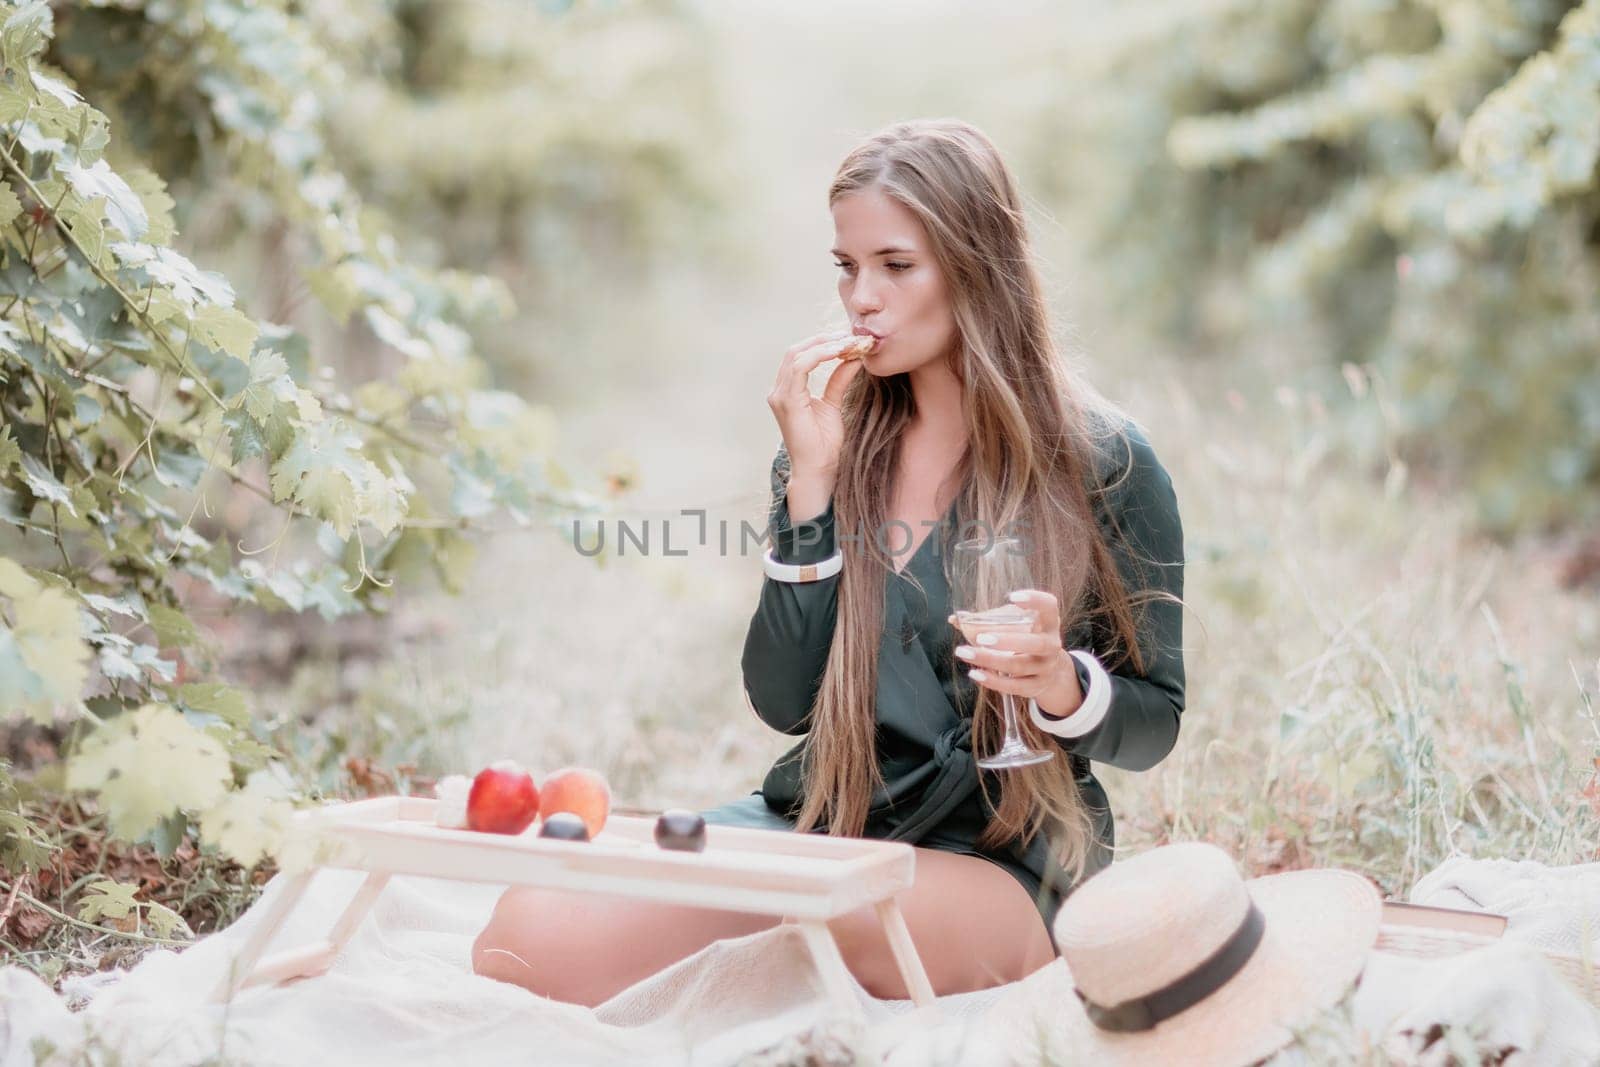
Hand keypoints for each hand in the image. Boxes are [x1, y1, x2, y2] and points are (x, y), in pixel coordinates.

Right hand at [766, 329, 866, 484]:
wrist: (819, 469)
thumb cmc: (825, 444)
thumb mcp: (834, 404)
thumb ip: (839, 379)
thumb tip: (853, 357)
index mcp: (788, 391)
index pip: (800, 356)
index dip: (822, 343)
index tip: (847, 339)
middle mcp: (779, 391)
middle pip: (795, 350)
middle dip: (823, 339)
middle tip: (849, 336)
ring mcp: (779, 396)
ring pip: (796, 355)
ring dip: (823, 345)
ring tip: (847, 342)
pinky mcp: (786, 401)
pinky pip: (800, 368)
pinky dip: (819, 356)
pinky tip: (839, 353)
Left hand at [947, 589, 1083, 716]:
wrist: (1051, 673)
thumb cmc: (1027, 641)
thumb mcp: (1019, 627)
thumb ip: (990, 621)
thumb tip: (955, 619)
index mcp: (1049, 623)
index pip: (1049, 606)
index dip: (1034, 600)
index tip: (1012, 597)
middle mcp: (1051, 645)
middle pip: (1035, 643)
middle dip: (1007, 641)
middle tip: (981, 638)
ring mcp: (1045, 668)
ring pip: (1019, 666)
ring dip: (990, 660)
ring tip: (965, 653)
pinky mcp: (1036, 686)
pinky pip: (1014, 686)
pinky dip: (993, 681)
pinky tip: (975, 673)